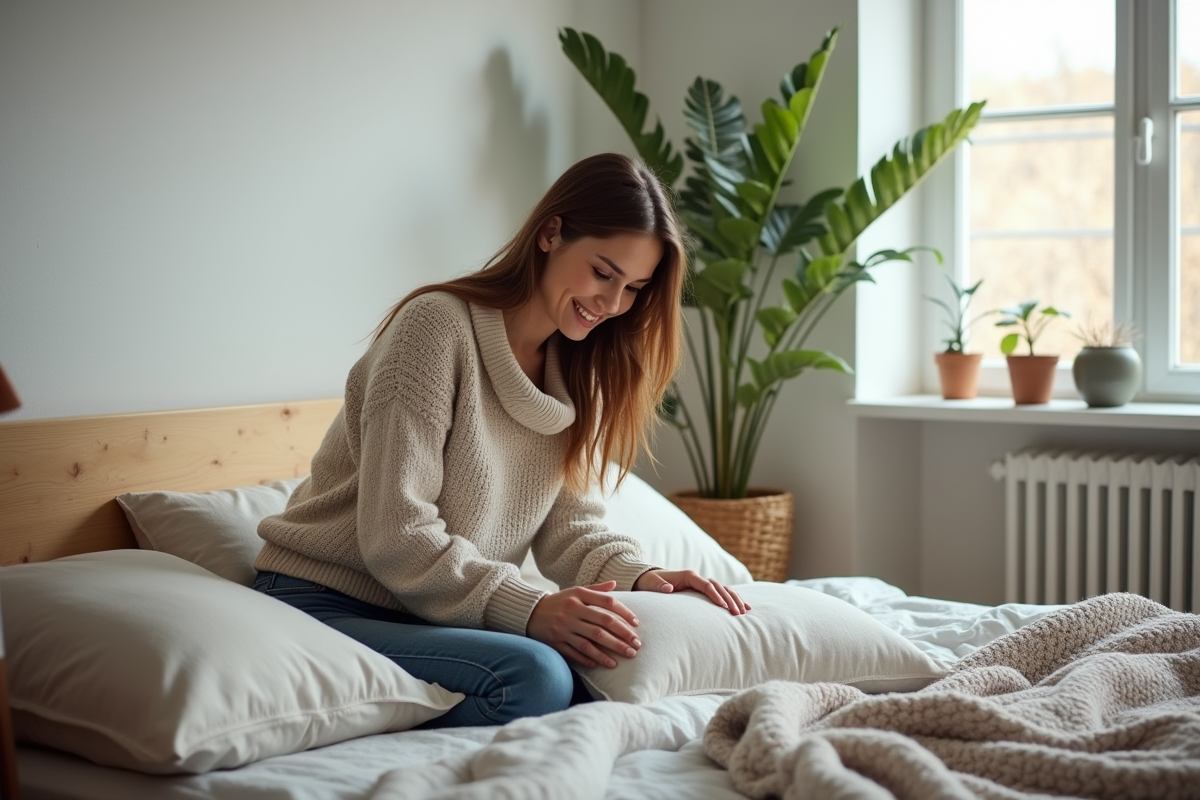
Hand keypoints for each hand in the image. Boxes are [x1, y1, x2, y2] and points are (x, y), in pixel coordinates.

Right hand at [526, 581, 641, 668]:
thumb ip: (596, 590)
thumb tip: (616, 584)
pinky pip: (575, 652)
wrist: (531, 611)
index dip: (625, 613)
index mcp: (579, 595)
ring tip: (623, 658)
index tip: (637, 624)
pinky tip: (600, 664)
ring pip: (590, 642)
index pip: (608, 603)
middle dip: (622, 636)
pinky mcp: (555, 641)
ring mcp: (563, 627)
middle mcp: (572, 610)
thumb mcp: (576, 591)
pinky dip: (588, 658)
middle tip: (636, 646)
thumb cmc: (560, 601)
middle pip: (602, 625)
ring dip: (608, 652)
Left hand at [633, 569, 749, 614]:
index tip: (723, 607)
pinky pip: (721, 594)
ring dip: (735, 599)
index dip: (716, 595)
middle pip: (719, 587)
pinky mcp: (702, 590)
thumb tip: (669, 589)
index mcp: (688, 576)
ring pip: (724, 589)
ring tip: (745, 611)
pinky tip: (743, 607)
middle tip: (738, 613)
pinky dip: (732, 599)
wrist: (648, 579)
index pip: (706, 585)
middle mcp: (697, 578)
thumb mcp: (651, 584)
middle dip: (730, 599)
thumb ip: (659, 587)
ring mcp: (701, 584)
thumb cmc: (649, 583)